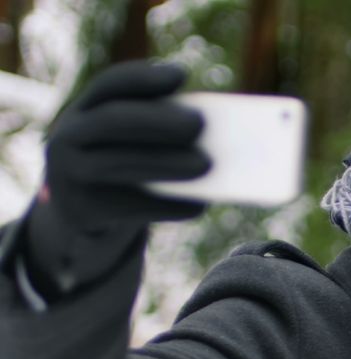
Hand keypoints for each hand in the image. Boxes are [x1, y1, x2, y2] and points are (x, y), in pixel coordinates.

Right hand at [43, 60, 209, 226]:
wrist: (86, 222)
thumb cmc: (125, 172)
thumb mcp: (130, 144)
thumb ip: (161, 130)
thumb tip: (214, 133)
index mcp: (84, 111)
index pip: (110, 84)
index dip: (144, 78)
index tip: (181, 75)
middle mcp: (67, 137)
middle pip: (112, 120)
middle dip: (156, 119)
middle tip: (199, 124)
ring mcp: (67, 175)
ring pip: (118, 163)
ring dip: (167, 162)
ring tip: (206, 164)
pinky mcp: (81, 211)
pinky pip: (129, 206)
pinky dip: (167, 205)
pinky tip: (197, 205)